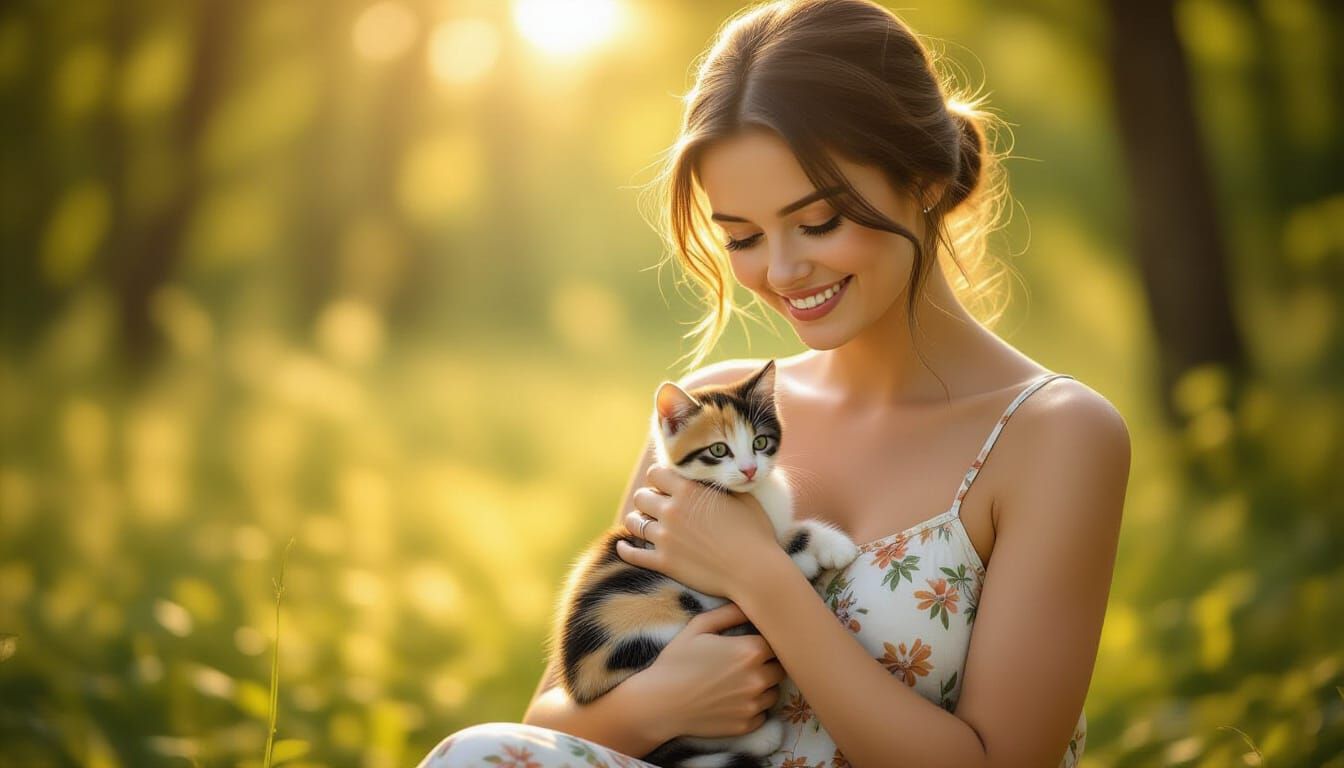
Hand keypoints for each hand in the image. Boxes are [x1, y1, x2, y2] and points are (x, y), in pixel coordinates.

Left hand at [616, 463, 780, 600]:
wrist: (755, 571)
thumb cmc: (755, 533)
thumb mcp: (742, 498)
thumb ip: (722, 483)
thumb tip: (717, 473)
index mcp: (688, 490)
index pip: (656, 473)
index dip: (659, 478)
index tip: (664, 484)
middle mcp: (671, 511)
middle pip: (641, 496)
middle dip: (647, 499)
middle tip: (655, 505)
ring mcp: (665, 538)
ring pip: (634, 522)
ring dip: (636, 520)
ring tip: (641, 522)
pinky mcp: (663, 562)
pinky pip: (633, 554)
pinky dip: (625, 549)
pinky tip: (623, 545)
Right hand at [625, 602, 784, 740]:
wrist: (659, 703)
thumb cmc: (677, 661)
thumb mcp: (699, 627)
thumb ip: (729, 613)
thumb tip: (751, 603)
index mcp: (750, 651)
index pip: (780, 643)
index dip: (768, 642)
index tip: (755, 643)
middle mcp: (758, 678)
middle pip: (781, 668)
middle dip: (769, 664)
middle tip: (746, 664)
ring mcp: (753, 704)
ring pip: (774, 692)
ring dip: (763, 687)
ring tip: (738, 682)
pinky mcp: (747, 725)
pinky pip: (762, 714)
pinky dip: (753, 708)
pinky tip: (732, 701)